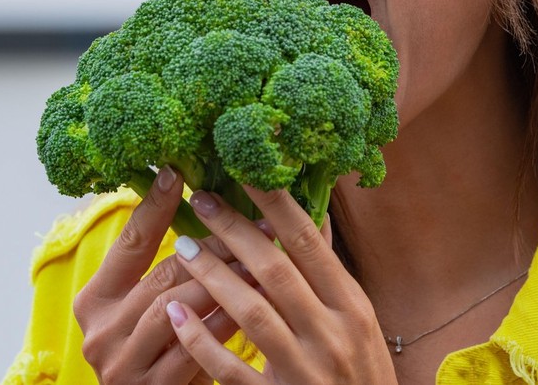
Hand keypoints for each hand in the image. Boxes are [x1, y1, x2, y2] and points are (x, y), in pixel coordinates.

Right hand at [73, 167, 251, 384]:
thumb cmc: (158, 352)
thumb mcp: (147, 308)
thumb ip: (166, 269)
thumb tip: (201, 204)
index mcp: (94, 300)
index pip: (129, 243)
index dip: (154, 206)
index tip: (177, 172)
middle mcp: (100, 331)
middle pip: (162, 273)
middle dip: (213, 246)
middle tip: (254, 223)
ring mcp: (122, 363)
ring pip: (176, 305)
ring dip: (223, 280)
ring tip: (260, 258)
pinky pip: (193, 347)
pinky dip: (224, 321)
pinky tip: (252, 303)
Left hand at [163, 186, 397, 383]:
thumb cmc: (361, 372)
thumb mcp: (360, 319)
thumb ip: (331, 275)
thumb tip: (313, 217)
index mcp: (352, 305)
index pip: (309, 243)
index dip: (275, 204)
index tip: (245, 172)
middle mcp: (331, 333)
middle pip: (275, 271)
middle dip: (235, 231)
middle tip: (202, 200)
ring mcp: (303, 370)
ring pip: (251, 314)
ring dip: (213, 276)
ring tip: (182, 247)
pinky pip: (232, 367)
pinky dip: (202, 339)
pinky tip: (176, 313)